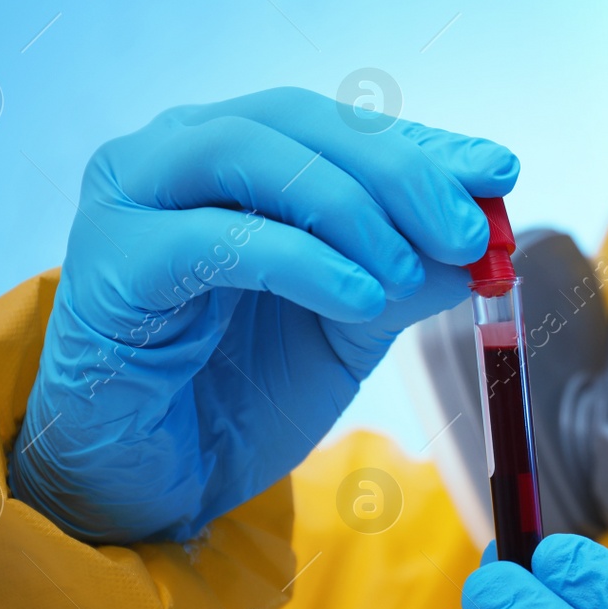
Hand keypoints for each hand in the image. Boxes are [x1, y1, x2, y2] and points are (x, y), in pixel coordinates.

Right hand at [8, 87, 517, 543]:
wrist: (151, 488)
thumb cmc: (239, 396)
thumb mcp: (347, 324)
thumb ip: (404, 272)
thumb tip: (480, 236)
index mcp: (232, 156)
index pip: (338, 125)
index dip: (422, 146)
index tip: (497, 173)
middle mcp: (174, 157)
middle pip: (297, 120)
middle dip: (396, 171)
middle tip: (465, 231)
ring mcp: (131, 200)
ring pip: (249, 153)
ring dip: (348, 207)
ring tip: (406, 273)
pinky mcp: (110, 264)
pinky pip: (214, 239)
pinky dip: (300, 259)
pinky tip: (358, 299)